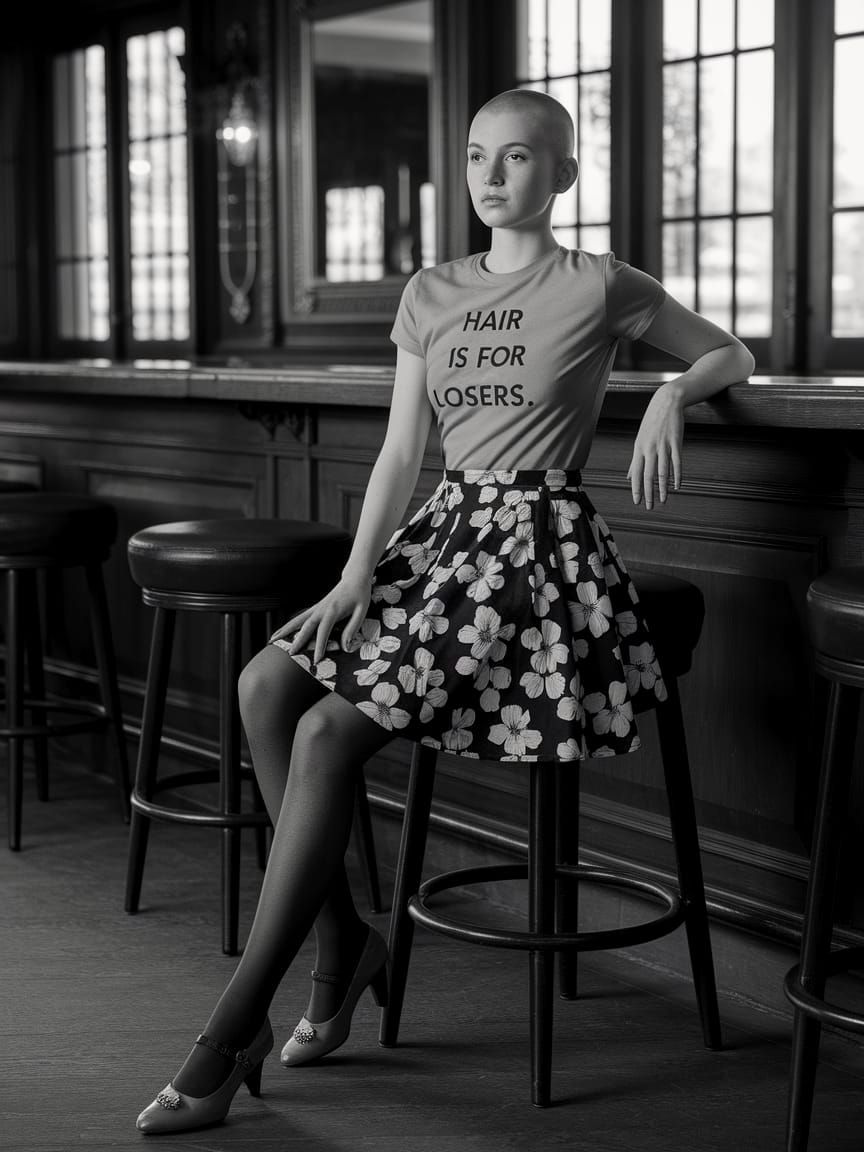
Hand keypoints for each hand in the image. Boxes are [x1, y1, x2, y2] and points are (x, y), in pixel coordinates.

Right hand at [269, 573, 371, 664]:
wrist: (354, 578)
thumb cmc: (360, 595)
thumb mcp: (362, 612)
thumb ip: (352, 628)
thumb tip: (345, 647)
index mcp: (333, 610)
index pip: (324, 630)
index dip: (320, 645)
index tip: (316, 659)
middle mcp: (321, 609)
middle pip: (305, 625)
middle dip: (298, 640)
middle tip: (290, 654)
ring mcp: (316, 608)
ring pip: (297, 620)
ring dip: (285, 630)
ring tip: (273, 640)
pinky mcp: (315, 608)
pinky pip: (299, 618)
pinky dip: (288, 625)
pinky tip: (281, 631)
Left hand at [627, 384, 683, 509]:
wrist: (666, 402)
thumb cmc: (652, 422)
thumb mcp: (640, 440)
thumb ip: (635, 460)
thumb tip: (629, 477)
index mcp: (639, 449)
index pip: (636, 473)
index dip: (636, 489)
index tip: (637, 501)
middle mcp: (649, 448)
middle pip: (648, 475)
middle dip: (648, 493)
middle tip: (649, 507)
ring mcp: (663, 445)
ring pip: (662, 472)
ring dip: (662, 488)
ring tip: (663, 500)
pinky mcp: (676, 442)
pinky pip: (677, 463)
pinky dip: (677, 476)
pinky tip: (677, 486)